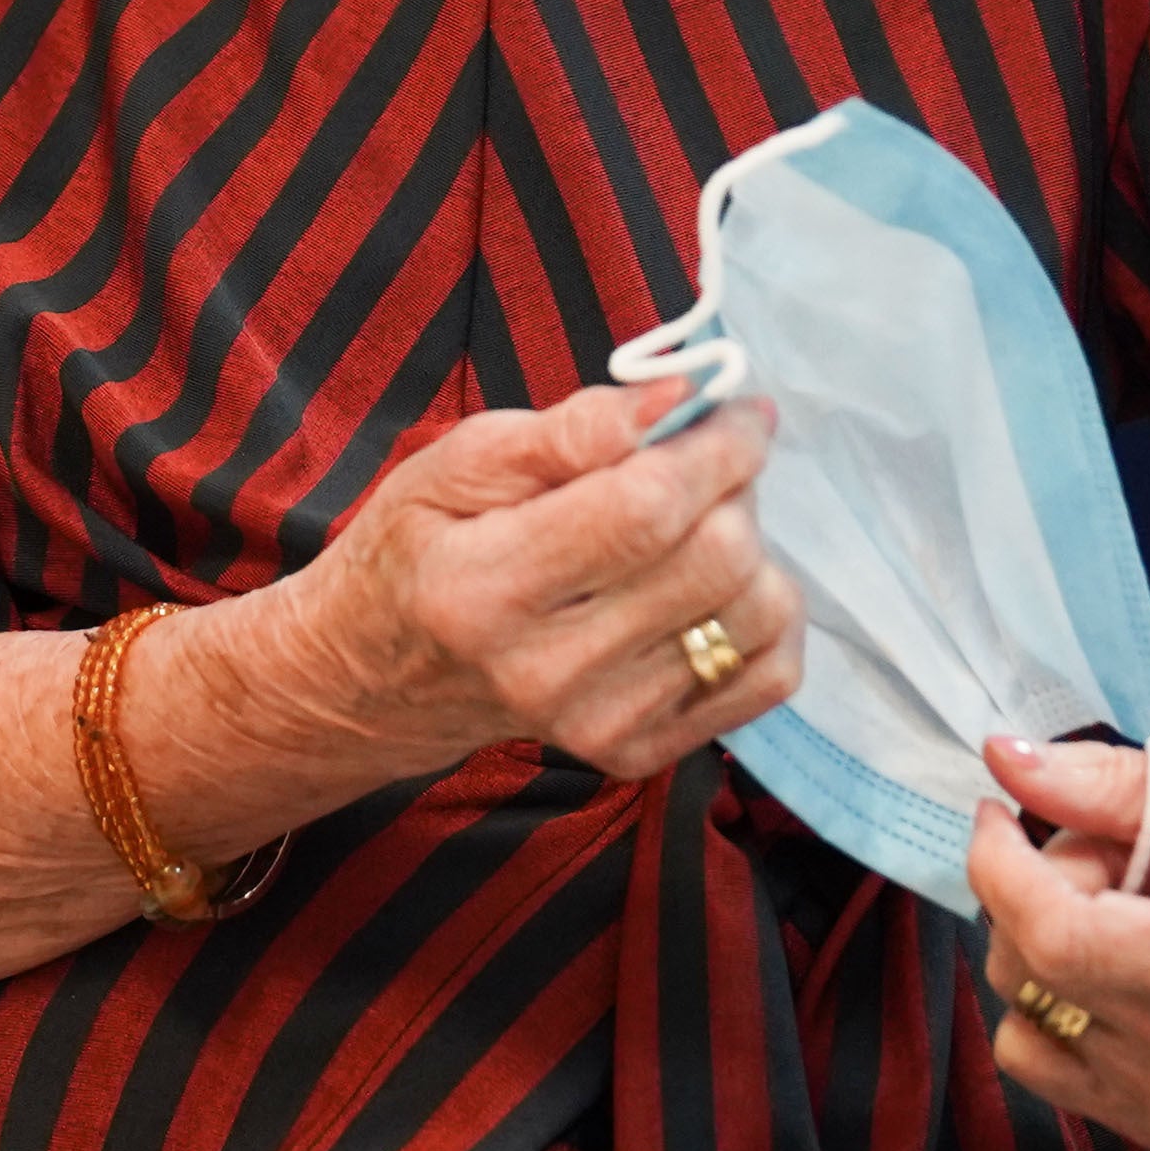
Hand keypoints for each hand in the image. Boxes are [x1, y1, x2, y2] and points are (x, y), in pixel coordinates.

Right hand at [262, 381, 808, 780]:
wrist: (382, 678)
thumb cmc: (422, 547)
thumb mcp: (457, 461)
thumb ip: (571, 428)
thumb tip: (678, 395)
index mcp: (485, 586)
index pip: (646, 509)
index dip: (714, 446)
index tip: (732, 408)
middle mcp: (546, 671)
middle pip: (717, 561)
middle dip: (735, 486)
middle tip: (705, 460)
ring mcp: (600, 724)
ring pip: (757, 615)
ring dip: (753, 549)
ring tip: (697, 527)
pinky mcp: (639, 755)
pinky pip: (767, 677)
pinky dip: (763, 618)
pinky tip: (709, 590)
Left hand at [963, 735, 1149, 1150]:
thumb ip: (1113, 781)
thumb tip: (1005, 762)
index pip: (1054, 936)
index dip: (1001, 864)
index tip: (1002, 810)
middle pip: (1030, 967)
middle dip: (1045, 887)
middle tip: (1122, 851)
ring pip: (1023, 1017)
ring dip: (1050, 945)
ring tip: (1135, 909)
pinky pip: (1045, 1062)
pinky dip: (1059, 1001)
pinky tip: (1126, 963)